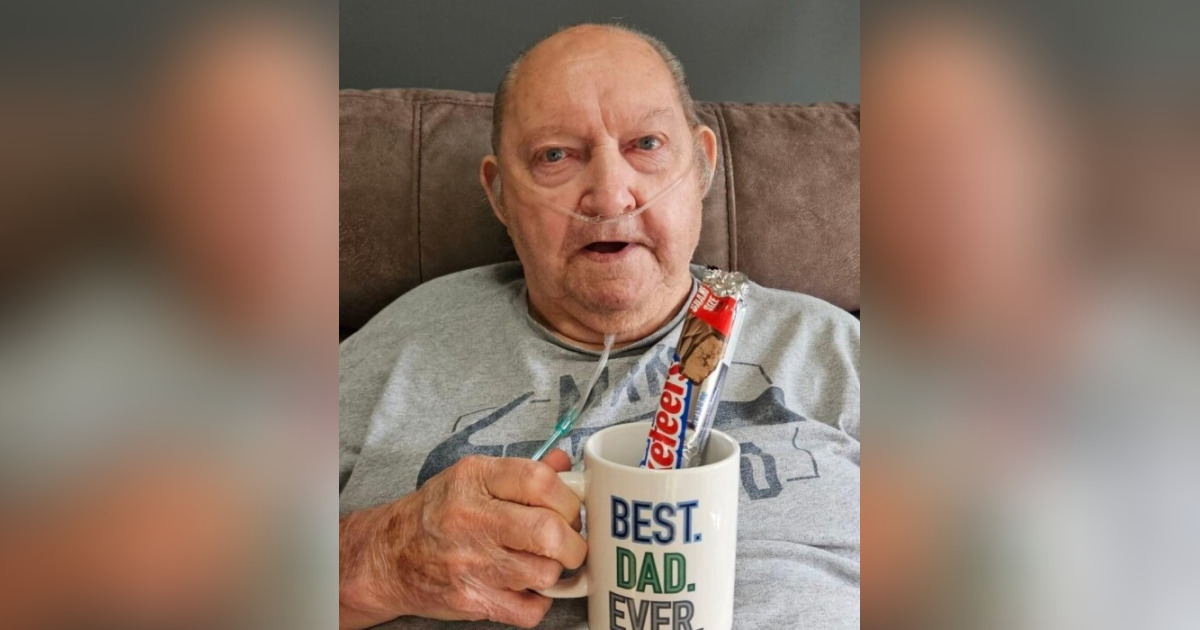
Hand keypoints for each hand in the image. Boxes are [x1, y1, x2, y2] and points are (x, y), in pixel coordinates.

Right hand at [339, 449, 584, 628]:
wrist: (386, 556)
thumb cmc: (435, 514)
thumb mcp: (471, 478)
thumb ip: (520, 472)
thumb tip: (564, 463)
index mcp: (475, 479)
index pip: (539, 481)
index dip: (569, 498)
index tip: (571, 509)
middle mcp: (471, 518)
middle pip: (549, 532)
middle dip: (573, 543)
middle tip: (570, 544)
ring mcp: (470, 562)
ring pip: (545, 573)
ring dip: (553, 572)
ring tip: (542, 563)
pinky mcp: (470, 599)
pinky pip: (529, 610)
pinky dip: (538, 603)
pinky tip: (527, 588)